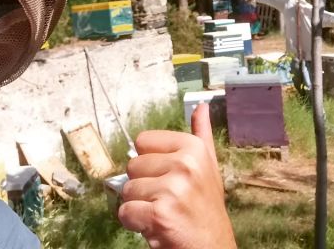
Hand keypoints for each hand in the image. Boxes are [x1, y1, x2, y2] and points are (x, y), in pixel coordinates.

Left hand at [118, 104, 236, 248]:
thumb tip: (201, 106)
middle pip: (132, 166)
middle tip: (166, 200)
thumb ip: (201, 134)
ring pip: (127, 190)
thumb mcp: (208, 168)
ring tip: (162, 213)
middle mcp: (185, 164)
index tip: (168, 178)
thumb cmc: (206, 209)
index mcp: (193, 147)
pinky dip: (134, 223)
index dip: (150, 163)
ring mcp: (173, 189)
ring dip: (139, 206)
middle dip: (143, 186)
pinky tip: (154, 227)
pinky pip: (125, 211)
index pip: (142, 141)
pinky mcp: (160, 214)